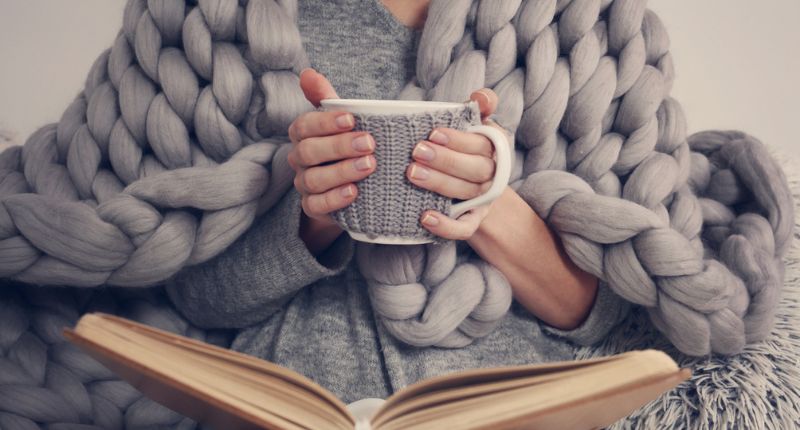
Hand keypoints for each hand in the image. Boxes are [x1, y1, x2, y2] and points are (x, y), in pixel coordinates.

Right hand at [287, 68, 377, 230]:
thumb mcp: (341, 121)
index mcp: (303, 135)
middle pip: (308, 152)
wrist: (351, 187)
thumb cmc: (346, 146)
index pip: (304, 125)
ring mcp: (304, 184)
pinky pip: (316, 205)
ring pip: (313, 179)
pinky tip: (354, 192)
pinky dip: (335, 199)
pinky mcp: (313, 207)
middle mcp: (300, 159)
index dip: (325, 122)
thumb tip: (307, 72)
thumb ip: (326, 98)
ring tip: (369, 166)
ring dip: (342, 171)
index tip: (352, 119)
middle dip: (339, 146)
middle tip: (369, 143)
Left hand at [407, 88, 512, 240]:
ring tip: (412, 173)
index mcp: (496, 148)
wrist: (473, 189)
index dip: (459, 140)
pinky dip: (446, 225)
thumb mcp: (474, 125)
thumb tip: (481, 97)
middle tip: (417, 151)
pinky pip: (464, 228)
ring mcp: (484, 200)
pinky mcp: (472, 221)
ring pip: (467, 193)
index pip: (482, 144)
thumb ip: (479, 107)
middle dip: (446, 160)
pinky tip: (425, 217)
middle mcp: (494, 175)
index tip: (433, 132)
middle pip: (476, 169)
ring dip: (439, 183)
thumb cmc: (466, 148)